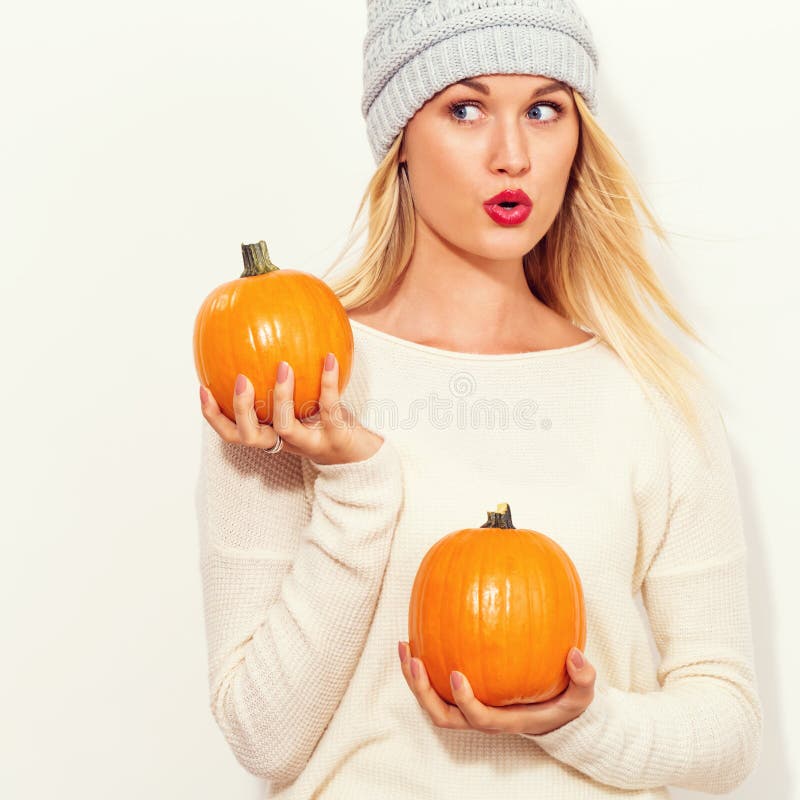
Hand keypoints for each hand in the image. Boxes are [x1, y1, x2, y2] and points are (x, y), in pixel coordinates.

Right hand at [200, 353, 383, 465]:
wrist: (363, 453)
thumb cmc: (328, 421)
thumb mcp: (303, 403)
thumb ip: (283, 382)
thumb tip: (269, 334)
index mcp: (272, 435)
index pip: (233, 433)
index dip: (214, 416)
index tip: (203, 388)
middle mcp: (286, 443)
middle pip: (250, 436)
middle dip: (241, 409)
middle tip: (240, 379)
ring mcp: (310, 442)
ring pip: (286, 427)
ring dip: (281, 397)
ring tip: (283, 367)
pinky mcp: (335, 436)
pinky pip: (329, 407)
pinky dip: (328, 382)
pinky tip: (329, 357)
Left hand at [398, 642, 595, 735]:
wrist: (551, 713)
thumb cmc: (562, 704)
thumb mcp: (581, 696)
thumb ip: (583, 679)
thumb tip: (576, 655)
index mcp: (504, 721)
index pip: (478, 718)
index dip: (464, 700)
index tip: (455, 674)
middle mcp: (480, 716)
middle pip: (442, 715)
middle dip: (422, 691)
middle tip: (413, 660)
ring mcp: (468, 705)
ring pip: (432, 701)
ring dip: (414, 677)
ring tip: (405, 644)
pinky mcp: (462, 691)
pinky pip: (436, 681)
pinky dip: (424, 662)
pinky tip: (418, 632)